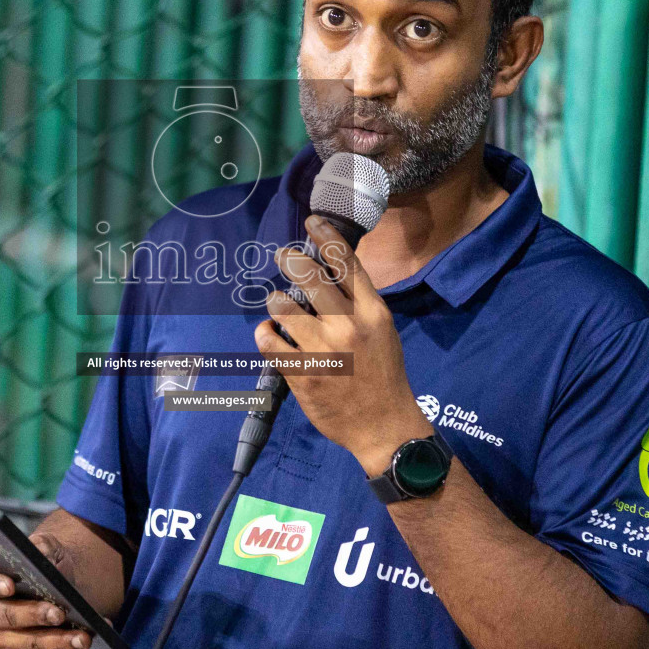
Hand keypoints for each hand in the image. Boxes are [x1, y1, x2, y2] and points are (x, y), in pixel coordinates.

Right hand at [0, 531, 94, 648]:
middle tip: (59, 613)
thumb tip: (46, 561)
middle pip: (2, 617)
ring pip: (24, 644)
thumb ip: (43, 548)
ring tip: (83, 636)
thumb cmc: (49, 564)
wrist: (64, 587)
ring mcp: (0, 639)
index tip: (10, 585)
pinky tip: (80, 643)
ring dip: (56, 642)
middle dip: (33, 615)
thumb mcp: (49, 548)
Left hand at [256, 215, 432, 474]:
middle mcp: (348, 326)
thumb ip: (359, 302)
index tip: (311, 222)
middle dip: (291, 260)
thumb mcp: (383, 330)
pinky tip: (268, 334)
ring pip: (283, 307)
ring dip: (276, 301)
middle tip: (283, 255)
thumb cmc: (383, 375)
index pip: (347, 263)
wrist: (383, 425)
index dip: (326, 237)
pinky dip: (265, 334)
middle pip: (310, 276)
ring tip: (278, 304)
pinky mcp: (303, 375)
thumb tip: (329, 272)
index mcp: (373, 312)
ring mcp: (324, 351)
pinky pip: (270, 343)